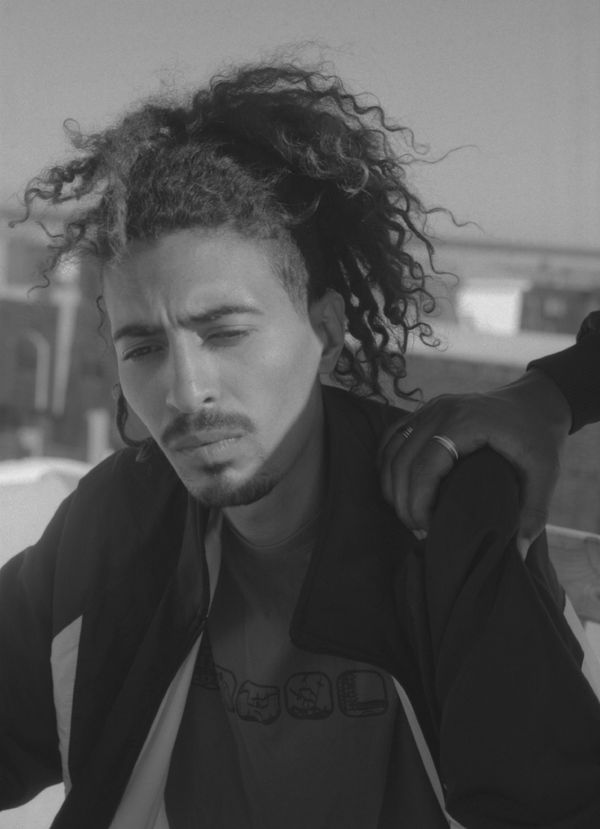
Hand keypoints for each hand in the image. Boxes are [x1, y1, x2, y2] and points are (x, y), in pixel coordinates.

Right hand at [378, 370, 570, 554]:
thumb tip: (517, 553)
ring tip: (408, 513)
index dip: (418, 503)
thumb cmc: (539, 436)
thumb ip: (533, 512)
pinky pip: (393, 436)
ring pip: (391, 449)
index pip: (424, 467)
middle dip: (402, 501)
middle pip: (401, 461)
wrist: (537, 399)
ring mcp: (430, 407)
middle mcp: (441, 411)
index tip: (428, 529)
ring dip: (391, 485)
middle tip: (417, 529)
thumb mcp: (546, 472)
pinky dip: (388, 463)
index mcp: (465, 423)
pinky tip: (395, 487)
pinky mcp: (426, 410)